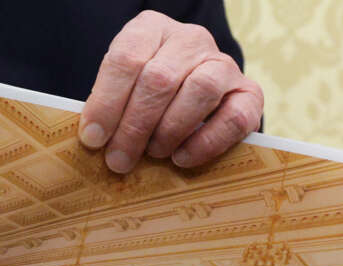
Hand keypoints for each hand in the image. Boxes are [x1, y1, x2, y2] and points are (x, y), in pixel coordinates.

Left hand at [79, 10, 262, 172]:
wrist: (190, 96)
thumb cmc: (143, 97)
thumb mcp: (121, 90)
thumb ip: (108, 107)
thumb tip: (95, 139)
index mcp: (150, 29)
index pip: (126, 58)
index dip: (106, 101)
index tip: (93, 138)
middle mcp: (190, 39)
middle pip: (160, 79)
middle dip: (134, 126)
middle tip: (119, 160)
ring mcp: (223, 63)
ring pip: (200, 91)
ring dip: (169, 131)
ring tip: (153, 154)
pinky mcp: (249, 93)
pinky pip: (233, 118)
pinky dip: (205, 143)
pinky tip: (182, 158)